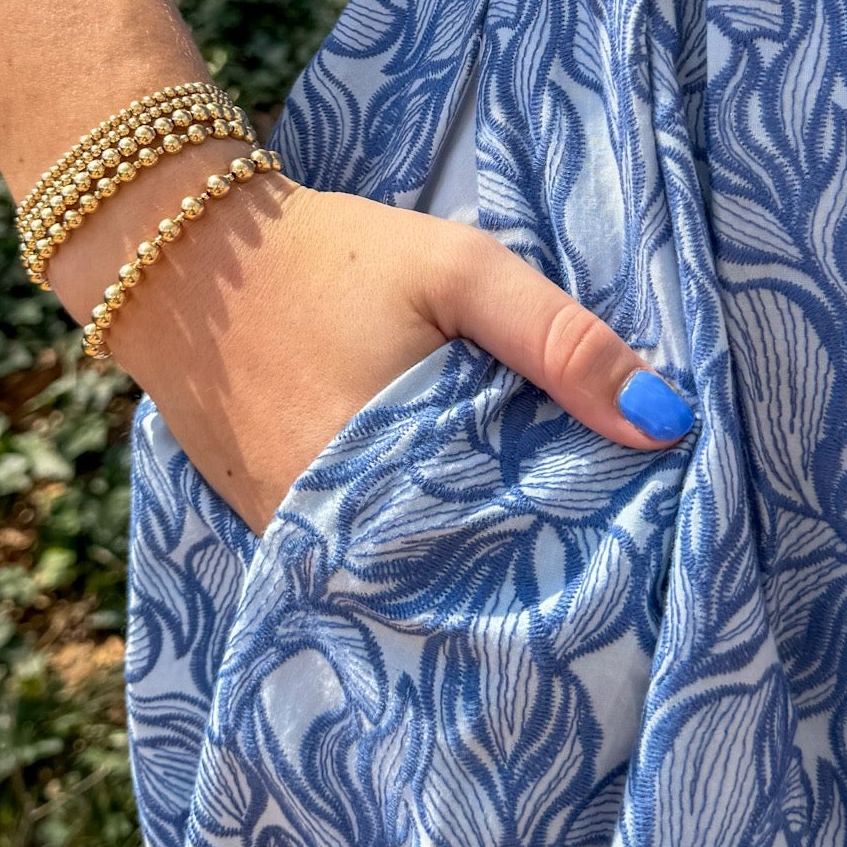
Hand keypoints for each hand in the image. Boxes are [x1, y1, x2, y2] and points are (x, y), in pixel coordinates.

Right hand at [44, 150, 694, 534]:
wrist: (179, 258)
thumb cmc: (332, 257)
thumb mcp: (459, 271)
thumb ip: (560, 341)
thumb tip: (667, 422)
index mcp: (380, 485)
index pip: (507, 566)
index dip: (576, 567)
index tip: (641, 566)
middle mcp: (327, 541)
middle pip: (458, 589)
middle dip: (530, 581)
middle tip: (612, 574)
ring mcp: (290, 547)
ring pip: (408, 584)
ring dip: (472, 571)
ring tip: (552, 561)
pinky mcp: (271, 535)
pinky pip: (360, 564)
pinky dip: (412, 550)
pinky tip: (464, 530)